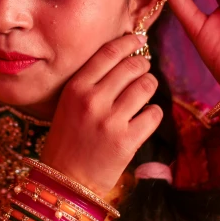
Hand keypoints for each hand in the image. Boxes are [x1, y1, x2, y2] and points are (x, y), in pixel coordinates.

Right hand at [39, 34, 162, 194]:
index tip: (139, 40)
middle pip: (132, 66)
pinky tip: (145, 117)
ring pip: (146, 87)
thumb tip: (125, 56)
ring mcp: (110, 121)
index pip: (109, 52)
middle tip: (144, 69)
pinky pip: (154, 114)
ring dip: (149, 86)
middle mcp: (92, 100)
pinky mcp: (127, 141)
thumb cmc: (68, 138)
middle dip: (143, 65)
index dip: (129, 42)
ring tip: (144, 93)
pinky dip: (153, 113)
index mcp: (76, 87)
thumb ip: (91, 81)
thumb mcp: (69, 103)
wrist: (66, 180)